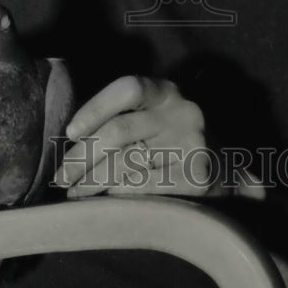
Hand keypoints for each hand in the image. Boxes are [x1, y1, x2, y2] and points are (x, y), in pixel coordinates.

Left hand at [56, 76, 214, 198]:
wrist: (226, 172)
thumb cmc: (173, 143)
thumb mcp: (155, 118)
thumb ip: (123, 119)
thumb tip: (70, 141)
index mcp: (166, 92)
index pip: (128, 87)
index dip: (95, 107)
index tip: (71, 132)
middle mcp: (182, 112)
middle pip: (120, 130)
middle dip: (82, 156)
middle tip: (61, 176)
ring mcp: (192, 143)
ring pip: (126, 162)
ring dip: (92, 181)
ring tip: (74, 192)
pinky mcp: (196, 175)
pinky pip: (144, 186)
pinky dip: (118, 194)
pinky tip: (106, 200)